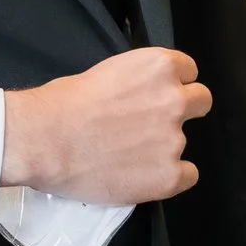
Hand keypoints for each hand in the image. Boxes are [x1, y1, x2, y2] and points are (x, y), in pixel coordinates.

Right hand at [1, 48, 210, 205]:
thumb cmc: (61, 104)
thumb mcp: (105, 73)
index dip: (173, 84)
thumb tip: (139, 97)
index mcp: (159, 67)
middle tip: (154, 124)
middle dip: (183, 110)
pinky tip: (143, 176)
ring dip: (164, 147)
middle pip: (202, 101)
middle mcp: (175, 100)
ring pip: (186, 143)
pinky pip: (188, 176)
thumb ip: (135, 83)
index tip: (156, 95)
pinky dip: (169, 178)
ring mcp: (174, 140)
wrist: (43, 140)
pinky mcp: (168, 176)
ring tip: (130, 156)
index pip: (189, 72)